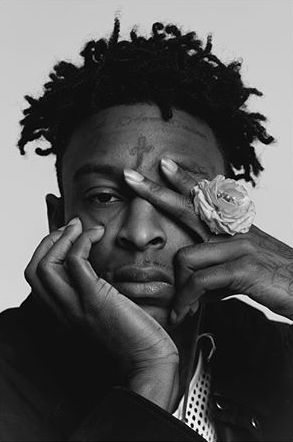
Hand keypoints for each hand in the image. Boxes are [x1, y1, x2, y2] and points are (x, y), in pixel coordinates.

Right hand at [24, 218, 178, 410]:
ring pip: (46, 265)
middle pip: (35, 270)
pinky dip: (81, 242)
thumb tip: (97, 274)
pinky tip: (96, 234)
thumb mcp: (105, 316)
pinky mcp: (95, 299)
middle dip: (49, 241)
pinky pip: (75, 262)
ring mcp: (77, 305)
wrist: (149, 363)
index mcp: (65, 315)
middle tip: (71, 228)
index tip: (66, 238)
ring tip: (81, 227)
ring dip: (62, 238)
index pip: (38, 280)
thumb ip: (94, 298)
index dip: (46, 253)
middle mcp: (64, 311)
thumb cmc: (134, 339)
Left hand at [124, 160, 292, 322]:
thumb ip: (217, 270)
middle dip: (156, 192)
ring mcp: (239, 246)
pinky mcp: (243, 267)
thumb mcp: (244, 270)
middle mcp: (234, 230)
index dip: (184, 180)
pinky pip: (200, 281)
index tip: (164, 165)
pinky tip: (185, 313)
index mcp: (234, 227)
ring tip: (181, 309)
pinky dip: (188, 300)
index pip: (205, 197)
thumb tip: (195, 282)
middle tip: (128, 177)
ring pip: (186, 256)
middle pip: (188, 206)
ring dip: (179, 289)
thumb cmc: (277, 280)